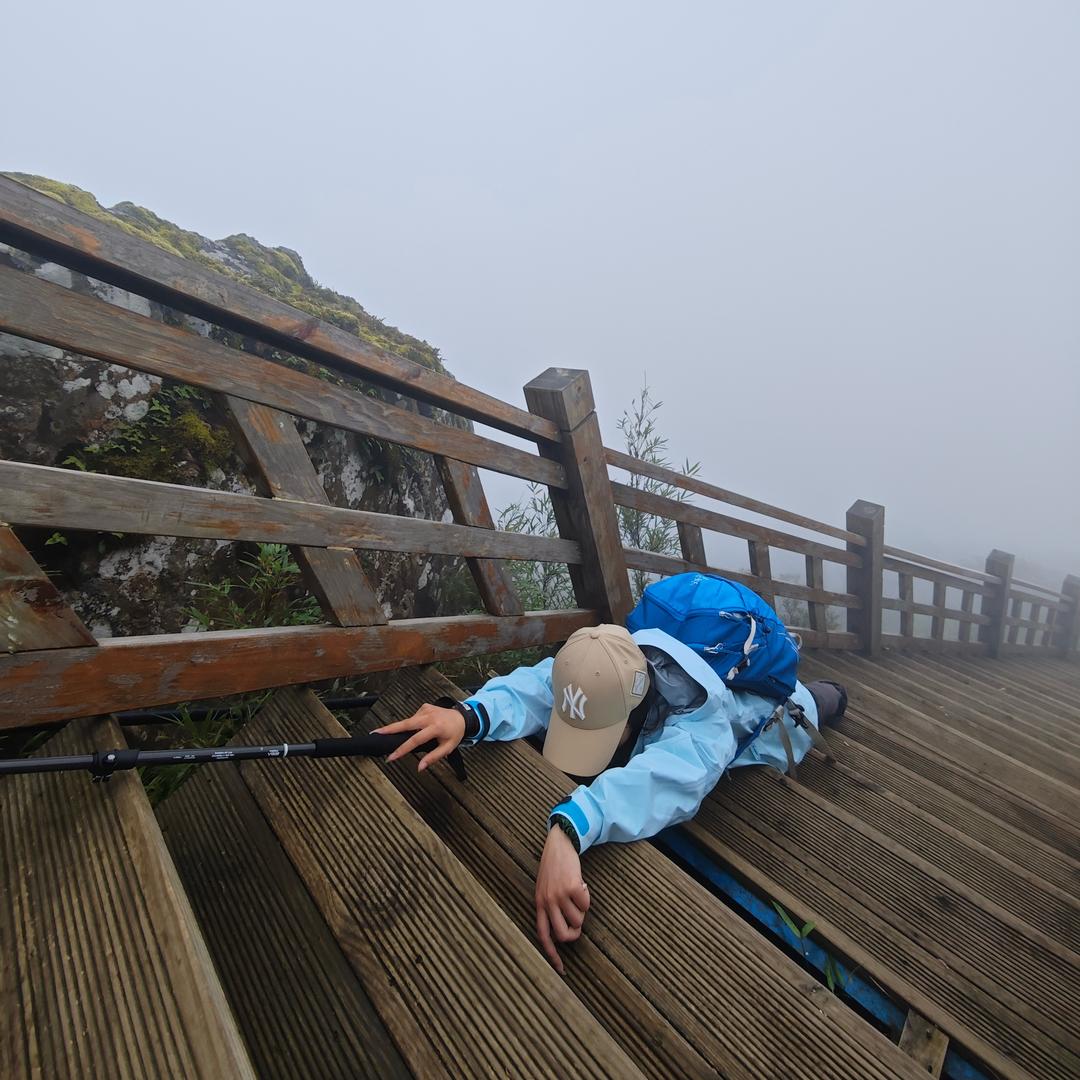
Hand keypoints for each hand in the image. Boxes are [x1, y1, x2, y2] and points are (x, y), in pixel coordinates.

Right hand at [373, 703, 465, 771]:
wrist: (462, 718)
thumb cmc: (455, 734)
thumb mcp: (448, 748)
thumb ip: (433, 758)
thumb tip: (420, 767)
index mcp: (436, 727)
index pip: (415, 740)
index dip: (402, 749)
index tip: (392, 756)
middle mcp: (429, 716)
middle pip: (406, 724)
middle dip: (389, 729)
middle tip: (375, 733)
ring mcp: (426, 709)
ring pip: (408, 721)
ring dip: (398, 728)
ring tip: (387, 733)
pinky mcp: (424, 706)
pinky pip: (413, 718)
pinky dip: (412, 725)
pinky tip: (417, 728)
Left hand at [535, 825, 589, 974]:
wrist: (559, 845)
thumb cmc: (553, 869)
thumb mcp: (545, 889)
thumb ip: (550, 908)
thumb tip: (566, 930)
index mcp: (539, 905)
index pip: (543, 936)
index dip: (552, 955)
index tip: (561, 970)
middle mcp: (547, 902)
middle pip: (562, 934)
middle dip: (574, 934)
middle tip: (578, 926)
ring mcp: (559, 895)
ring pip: (578, 919)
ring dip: (582, 910)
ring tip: (576, 895)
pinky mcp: (571, 888)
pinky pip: (586, 904)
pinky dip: (587, 897)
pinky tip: (581, 885)